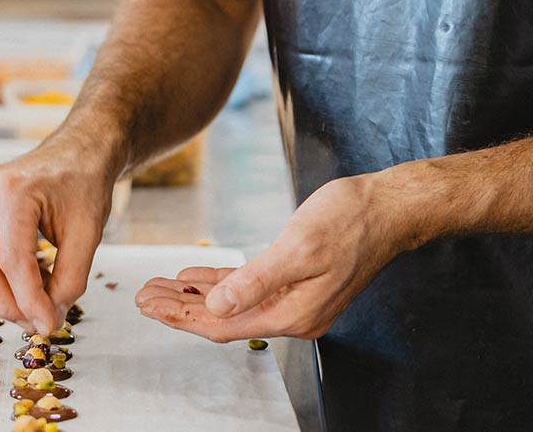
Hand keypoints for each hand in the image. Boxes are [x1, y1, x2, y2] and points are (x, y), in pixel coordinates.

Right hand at [0, 131, 121, 336]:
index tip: (50, 327)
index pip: (14, 261)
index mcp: (12, 191)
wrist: (77, 151)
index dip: (30, 302)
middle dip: (7, 303)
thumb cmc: (85, 185)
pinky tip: (23, 283)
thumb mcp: (88, 233)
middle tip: (38, 324)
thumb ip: (70, 280)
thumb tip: (48, 320)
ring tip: (34, 304)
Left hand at [134, 170, 438, 340]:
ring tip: (159, 286)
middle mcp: (293, 316)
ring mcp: (297, 302)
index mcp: (292, 314)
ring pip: (234, 305)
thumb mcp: (298, 246)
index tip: (148, 304)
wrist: (390, 208)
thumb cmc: (351, 220)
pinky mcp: (299, 284)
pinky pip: (250, 290)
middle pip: (223, 320)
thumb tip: (214, 306)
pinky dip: (222, 284)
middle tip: (142, 295)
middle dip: (180, 307)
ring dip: (195, 295)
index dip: (181, 316)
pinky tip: (197, 276)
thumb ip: (255, 280)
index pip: (222, 325)